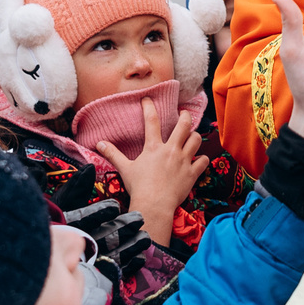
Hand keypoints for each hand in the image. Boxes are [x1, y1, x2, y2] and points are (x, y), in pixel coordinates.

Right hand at [98, 98, 207, 247]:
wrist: (154, 205)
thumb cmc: (139, 187)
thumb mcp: (124, 169)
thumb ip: (113, 154)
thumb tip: (99, 144)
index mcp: (153, 147)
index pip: (151, 121)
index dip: (149, 107)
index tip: (148, 99)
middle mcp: (171, 150)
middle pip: (183, 125)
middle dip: (185, 116)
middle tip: (184, 114)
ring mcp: (183, 161)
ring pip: (196, 140)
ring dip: (195, 136)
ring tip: (192, 136)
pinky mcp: (192, 173)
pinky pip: (203, 161)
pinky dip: (203, 159)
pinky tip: (200, 159)